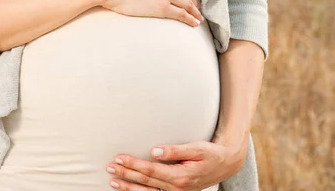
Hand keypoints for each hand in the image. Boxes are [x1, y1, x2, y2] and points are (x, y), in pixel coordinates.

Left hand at [105, 135, 248, 190]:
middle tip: (108, 168)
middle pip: (145, 182)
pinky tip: (129, 190)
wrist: (225, 164)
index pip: (150, 170)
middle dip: (125, 175)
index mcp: (180, 177)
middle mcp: (176, 189)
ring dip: (128, 188)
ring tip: (112, 182)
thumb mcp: (196, 148)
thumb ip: (174, 150)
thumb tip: (154, 151)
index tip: (118, 158)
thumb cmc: (210, 153)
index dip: (133, 165)